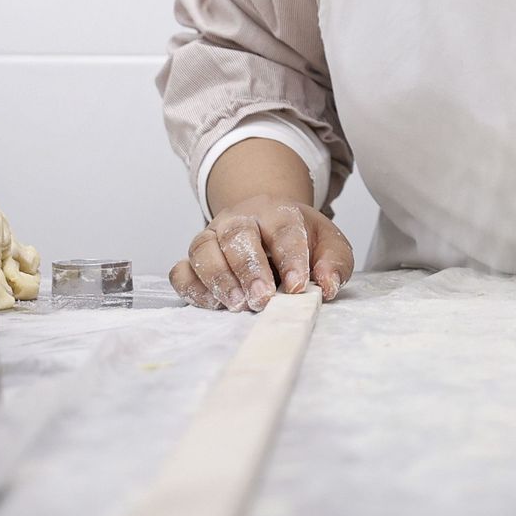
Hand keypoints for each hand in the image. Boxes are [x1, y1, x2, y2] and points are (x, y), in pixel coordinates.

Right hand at [170, 194, 353, 312]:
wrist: (267, 225)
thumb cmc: (299, 239)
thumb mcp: (328, 244)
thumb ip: (334, 262)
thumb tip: (328, 285)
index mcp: (277, 212)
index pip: (283, 229)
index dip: (291, 257)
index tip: (298, 286)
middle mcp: (239, 219)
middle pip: (237, 235)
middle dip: (249, 269)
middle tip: (262, 298)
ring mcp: (212, 237)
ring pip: (204, 249)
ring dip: (219, 278)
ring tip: (237, 304)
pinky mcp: (194, 259)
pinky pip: (181, 270)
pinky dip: (192, 287)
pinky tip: (212, 303)